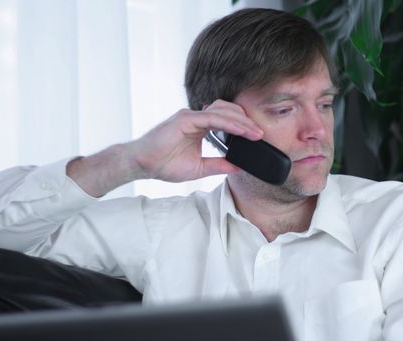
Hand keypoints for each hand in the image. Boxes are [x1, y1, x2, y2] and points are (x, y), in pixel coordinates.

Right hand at [128, 100, 263, 181]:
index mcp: (199, 126)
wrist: (142, 164)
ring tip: (254, 132)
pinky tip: (240, 130)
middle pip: (227, 111)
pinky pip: (212, 118)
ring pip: (222, 112)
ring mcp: (190, 116)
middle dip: (246, 121)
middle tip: (260, 133)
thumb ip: (218, 165)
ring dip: (241, 121)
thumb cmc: (164, 164)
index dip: (243, 127)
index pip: (226, 120)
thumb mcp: (199, 168)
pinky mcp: (185, 119)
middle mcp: (196, 117)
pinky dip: (228, 123)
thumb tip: (238, 167)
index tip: (257, 137)